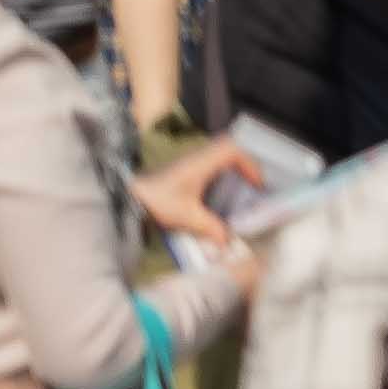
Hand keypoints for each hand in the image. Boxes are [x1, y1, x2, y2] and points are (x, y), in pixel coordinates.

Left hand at [134, 134, 256, 253]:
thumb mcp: (188, 217)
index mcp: (201, 163)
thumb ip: (211, 228)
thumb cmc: (158, 201)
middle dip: (244, 163)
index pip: (232, 151)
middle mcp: (197, 157)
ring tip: (240, 189)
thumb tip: (229, 241)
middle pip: (227, 147)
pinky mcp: (182, 168)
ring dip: (231, 167)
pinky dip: (219, 172)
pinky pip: (208, 162)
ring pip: (217, 153)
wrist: (129, 197)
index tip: (257, 183)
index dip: (249, 164)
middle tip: (252, 184)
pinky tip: (218, 194)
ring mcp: (189, 160)